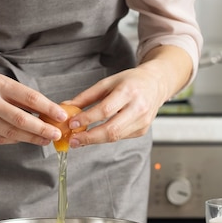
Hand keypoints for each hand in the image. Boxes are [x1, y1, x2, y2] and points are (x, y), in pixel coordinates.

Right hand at [0, 66, 67, 145]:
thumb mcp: (0, 81)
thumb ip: (20, 96)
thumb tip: (45, 110)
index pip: (29, 98)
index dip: (48, 108)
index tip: (61, 115)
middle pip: (20, 119)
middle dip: (41, 129)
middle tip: (56, 134)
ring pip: (10, 132)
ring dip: (30, 138)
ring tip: (44, 140)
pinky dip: (13, 140)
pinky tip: (23, 139)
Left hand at [67, 45, 192, 146]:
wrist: (156, 84)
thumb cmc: (130, 81)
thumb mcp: (107, 82)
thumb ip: (87, 96)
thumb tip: (66, 107)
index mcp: (128, 91)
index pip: (105, 109)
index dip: (87, 119)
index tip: (72, 124)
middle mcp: (138, 107)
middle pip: (112, 129)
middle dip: (89, 137)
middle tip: (73, 140)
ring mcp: (142, 121)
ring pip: (116, 137)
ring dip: (95, 141)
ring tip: (79, 140)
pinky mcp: (143, 130)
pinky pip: (121, 137)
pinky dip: (106, 138)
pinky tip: (95, 135)